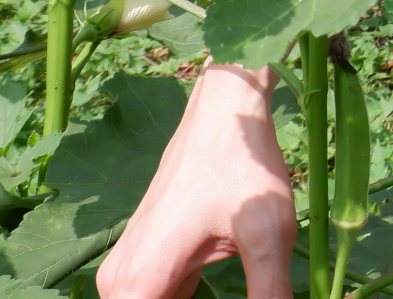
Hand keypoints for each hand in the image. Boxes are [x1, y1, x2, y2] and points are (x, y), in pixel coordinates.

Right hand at [98, 64, 296, 298]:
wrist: (223, 113)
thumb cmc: (242, 165)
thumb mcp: (268, 235)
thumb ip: (271, 296)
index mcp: (137, 285)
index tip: (227, 296)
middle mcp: (121, 285)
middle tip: (255, 292)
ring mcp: (131, 276)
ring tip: (252, 289)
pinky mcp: (149, 267)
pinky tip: (239, 294)